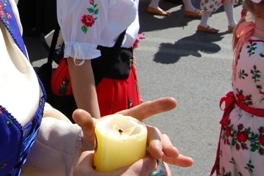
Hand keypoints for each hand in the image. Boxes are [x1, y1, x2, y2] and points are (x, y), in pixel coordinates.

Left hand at [73, 98, 193, 174]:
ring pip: (161, 144)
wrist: (95, 149)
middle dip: (159, 140)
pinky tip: (187, 162)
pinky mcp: (147, 155)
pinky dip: (176, 160)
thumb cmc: (94, 135)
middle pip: (153, 132)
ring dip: (169, 149)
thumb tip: (76, 113)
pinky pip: (163, 157)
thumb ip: (86, 122)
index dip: (158, 106)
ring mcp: (144, 142)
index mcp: (128, 119)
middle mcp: (139, 129)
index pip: (144, 110)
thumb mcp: (90, 129)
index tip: (173, 102)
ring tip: (174, 156)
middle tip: (157, 152)